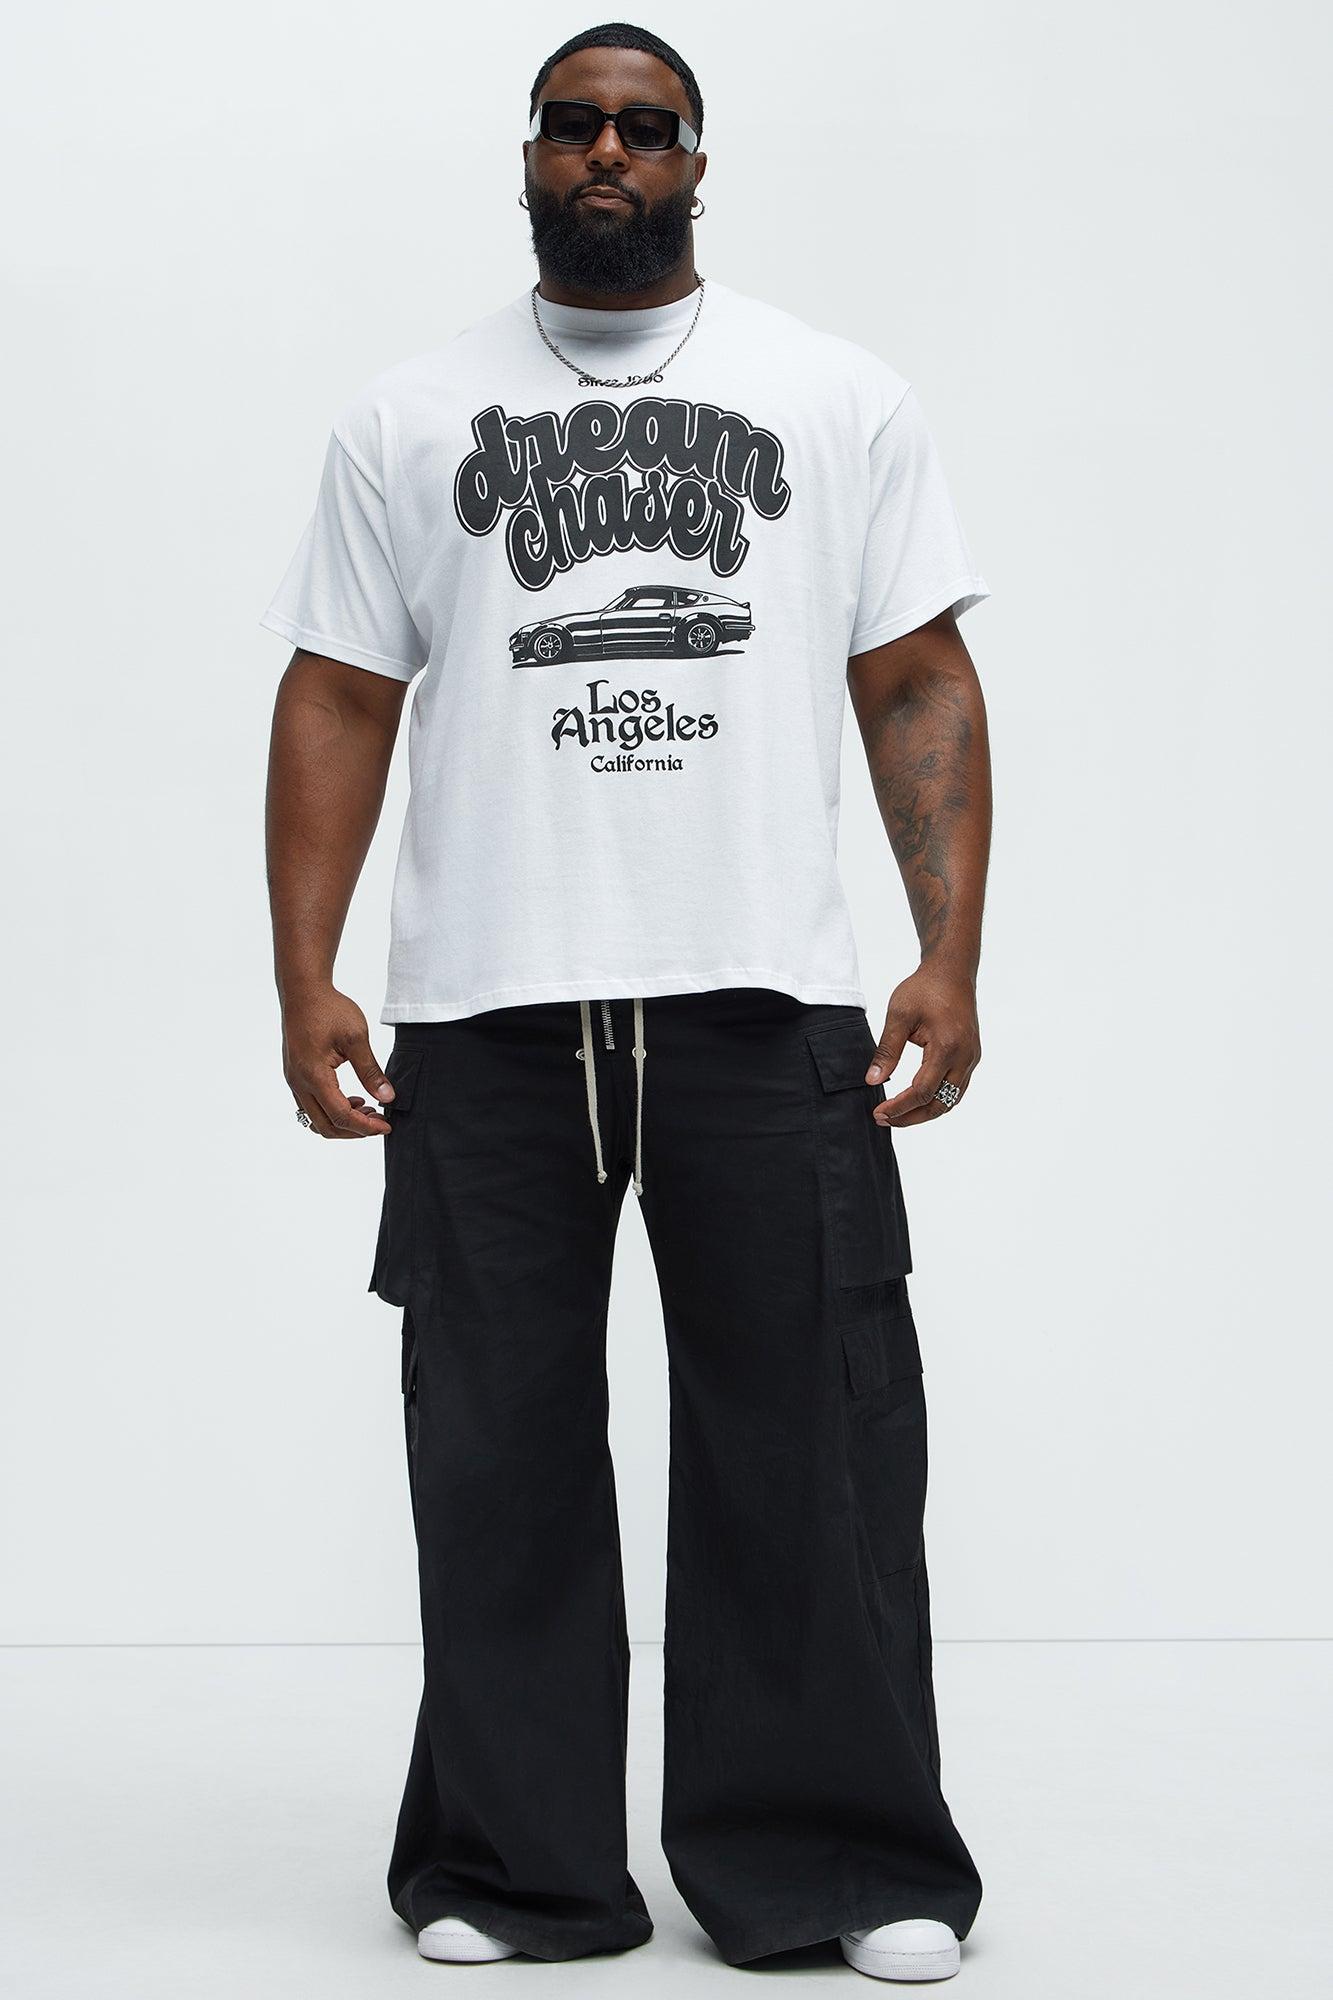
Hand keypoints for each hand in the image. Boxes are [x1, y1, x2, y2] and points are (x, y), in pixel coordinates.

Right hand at [283, 985, 395, 1138]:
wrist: (303, 990)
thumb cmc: (329, 1009)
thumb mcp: (356, 1038)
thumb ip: (371, 1071)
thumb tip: (387, 1098)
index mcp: (314, 1075)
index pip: (341, 1116)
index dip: (365, 1127)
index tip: (386, 1126)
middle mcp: (299, 1082)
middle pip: (326, 1126)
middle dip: (355, 1131)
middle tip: (379, 1121)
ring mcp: (294, 1080)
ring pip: (315, 1119)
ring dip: (342, 1122)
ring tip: (368, 1109)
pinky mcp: (294, 1075)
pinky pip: (310, 1105)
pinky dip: (331, 1110)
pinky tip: (351, 1097)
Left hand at [865, 961, 980, 1127]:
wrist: (952, 971)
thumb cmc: (925, 988)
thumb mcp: (899, 1015)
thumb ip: (887, 1051)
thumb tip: (872, 1081)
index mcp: (947, 1046)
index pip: (923, 1091)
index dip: (900, 1107)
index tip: (878, 1113)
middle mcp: (965, 1056)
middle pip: (940, 1103)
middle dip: (911, 1117)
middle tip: (884, 1120)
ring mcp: (972, 1058)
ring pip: (951, 1100)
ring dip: (925, 1111)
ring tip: (897, 1115)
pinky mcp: (971, 1056)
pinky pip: (956, 1088)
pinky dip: (937, 1099)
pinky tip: (915, 1100)